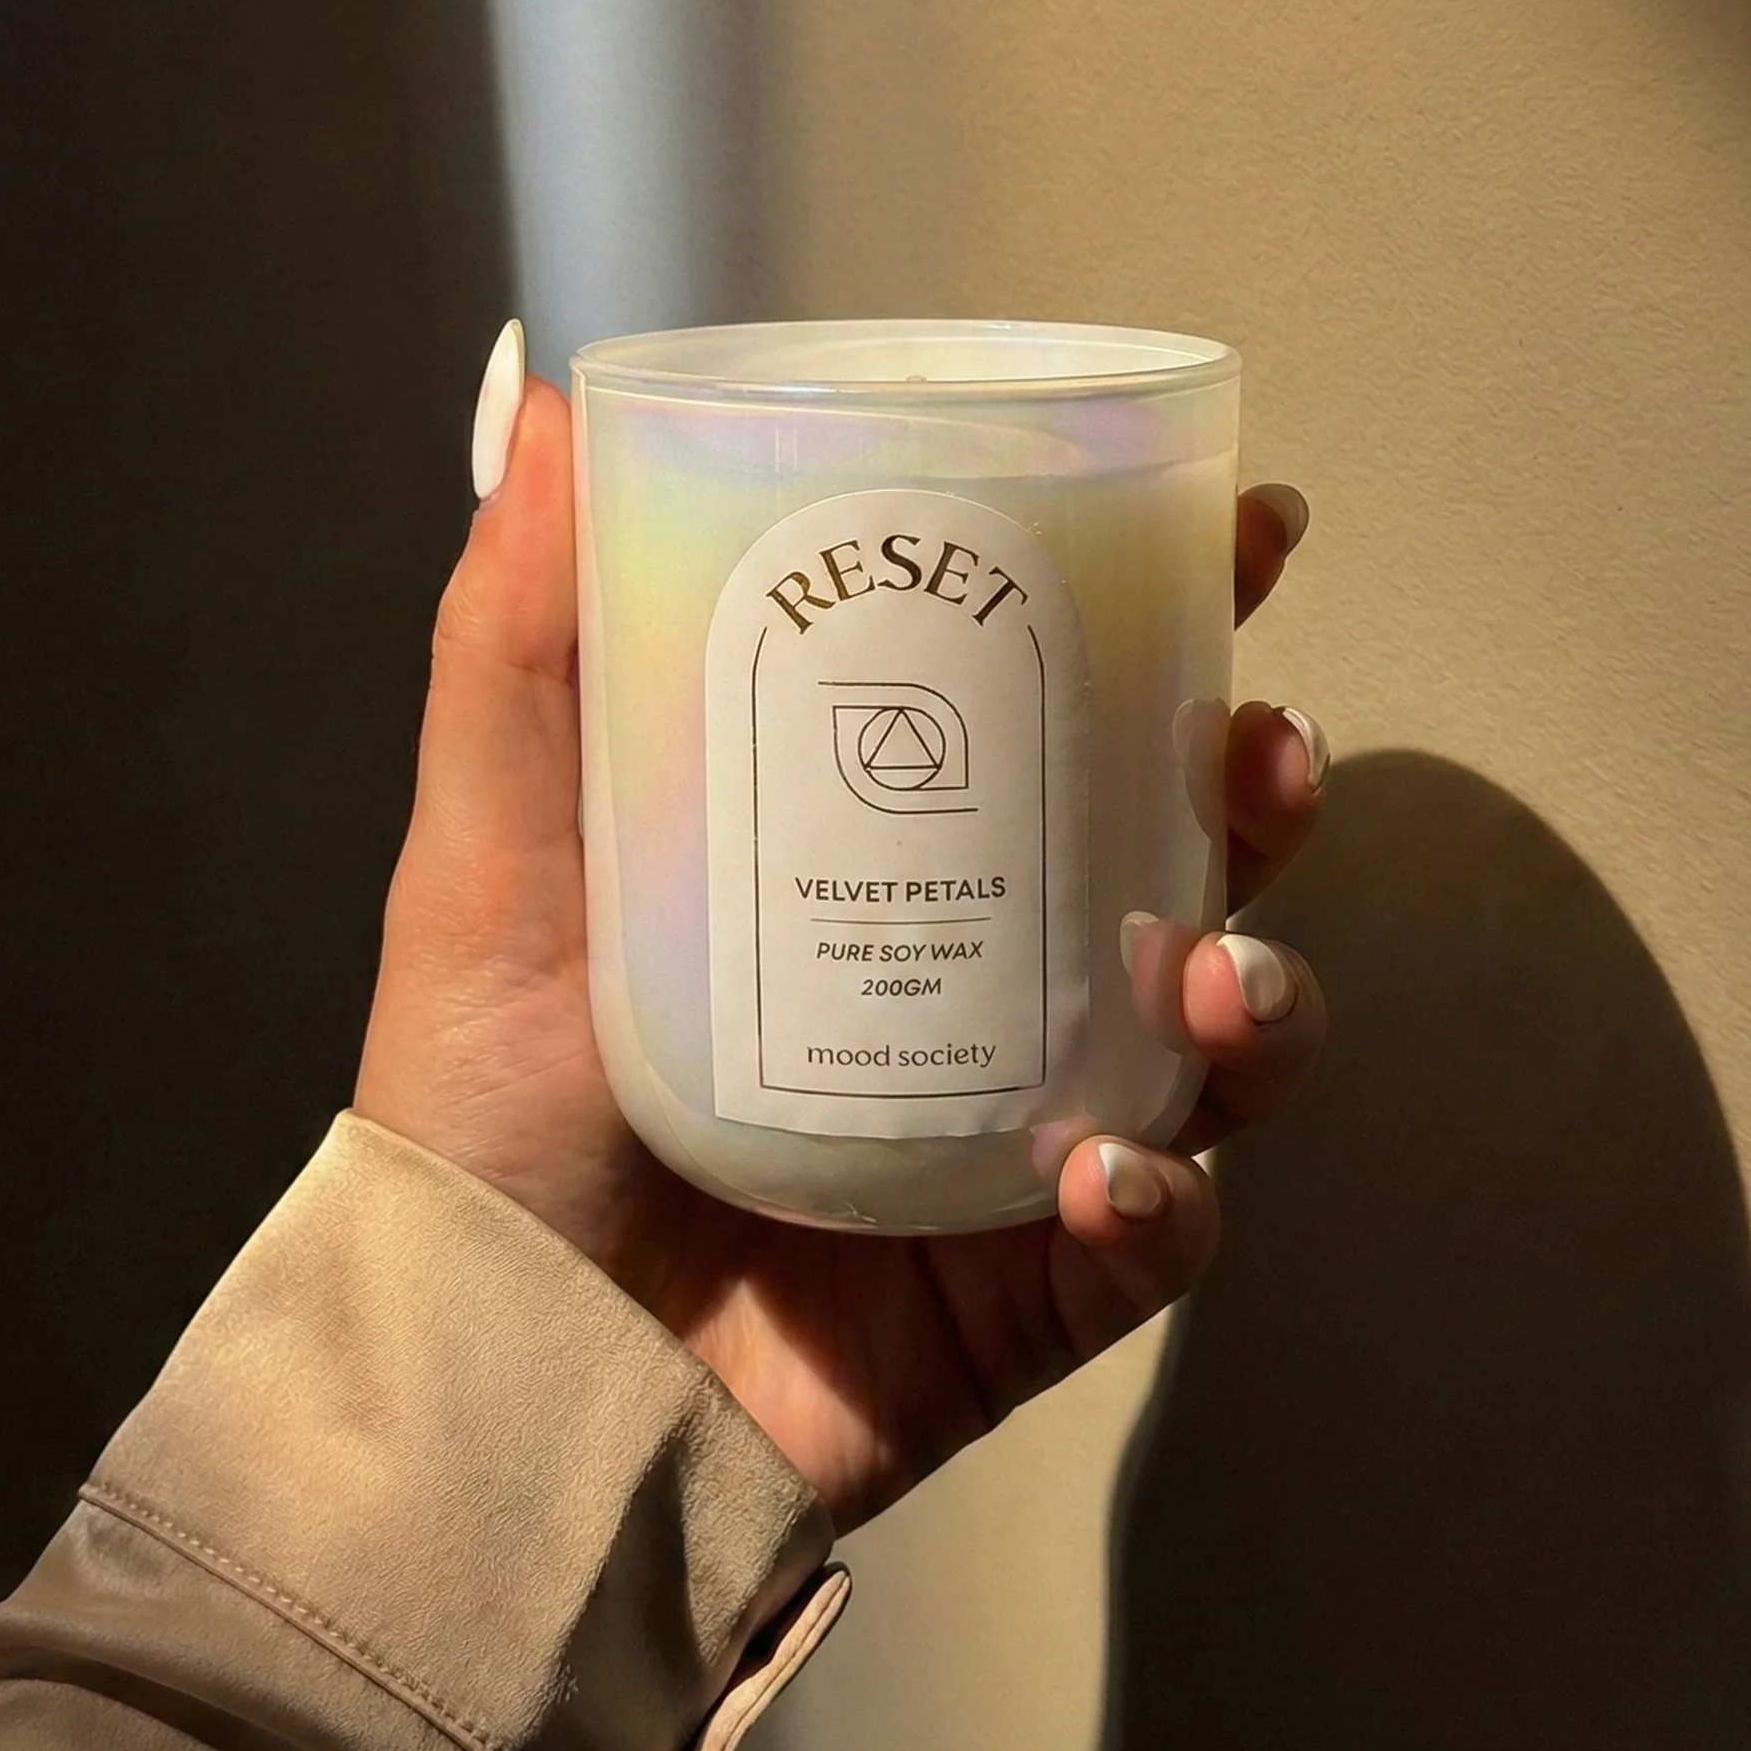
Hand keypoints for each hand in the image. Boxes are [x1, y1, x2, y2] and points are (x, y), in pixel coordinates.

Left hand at [355, 348, 1327, 1533]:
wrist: (494, 1360)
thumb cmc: (490, 1093)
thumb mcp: (498, 839)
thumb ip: (522, 635)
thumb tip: (544, 391)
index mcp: (889, 851)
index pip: (1064, 710)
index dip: (1172, 615)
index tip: (1237, 528)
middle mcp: (980, 972)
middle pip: (1182, 854)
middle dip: (1260, 788)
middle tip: (1260, 746)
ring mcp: (1022, 1127)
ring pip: (1219, 1039)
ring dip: (1260, 992)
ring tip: (1206, 973)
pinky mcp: (1032, 1280)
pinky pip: (1159, 1233)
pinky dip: (1164, 1199)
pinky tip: (1111, 1168)